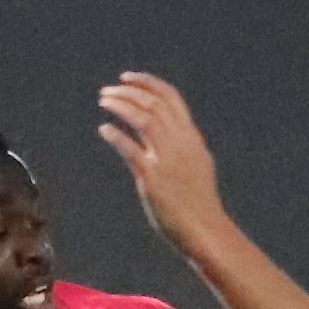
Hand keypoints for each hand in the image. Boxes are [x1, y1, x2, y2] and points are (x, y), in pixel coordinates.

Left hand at [98, 71, 226, 254]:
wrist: (204, 230)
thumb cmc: (198, 201)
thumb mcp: (197, 164)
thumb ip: (183, 144)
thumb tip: (170, 130)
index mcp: (191, 138)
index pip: (170, 98)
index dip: (147, 83)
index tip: (126, 78)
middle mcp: (180, 144)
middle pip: (153, 104)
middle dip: (127, 92)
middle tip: (107, 92)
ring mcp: (167, 160)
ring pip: (142, 119)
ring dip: (120, 105)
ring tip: (103, 101)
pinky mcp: (152, 179)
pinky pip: (130, 149)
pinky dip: (115, 135)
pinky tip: (104, 129)